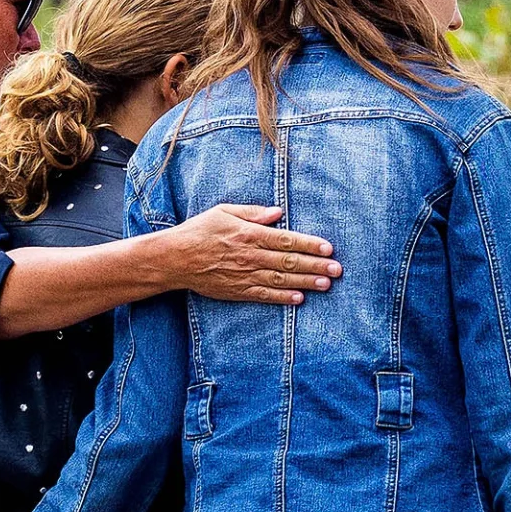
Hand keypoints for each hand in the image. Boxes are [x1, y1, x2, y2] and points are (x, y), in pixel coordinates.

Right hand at [162, 202, 339, 304]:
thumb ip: (252, 213)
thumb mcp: (223, 212)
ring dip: (306, 282)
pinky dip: (282, 298)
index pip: (285, 240)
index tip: (328, 248)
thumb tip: (277, 213)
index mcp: (248, 234)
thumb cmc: (199, 231)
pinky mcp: (237, 291)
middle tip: (337, 269)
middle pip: (288, 262)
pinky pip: (264, 295)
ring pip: (281, 280)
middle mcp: (250, 256)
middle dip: (315, 265)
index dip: (309, 244)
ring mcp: (244, 275)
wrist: (173, 258)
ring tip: (326, 284)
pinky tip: (299, 299)